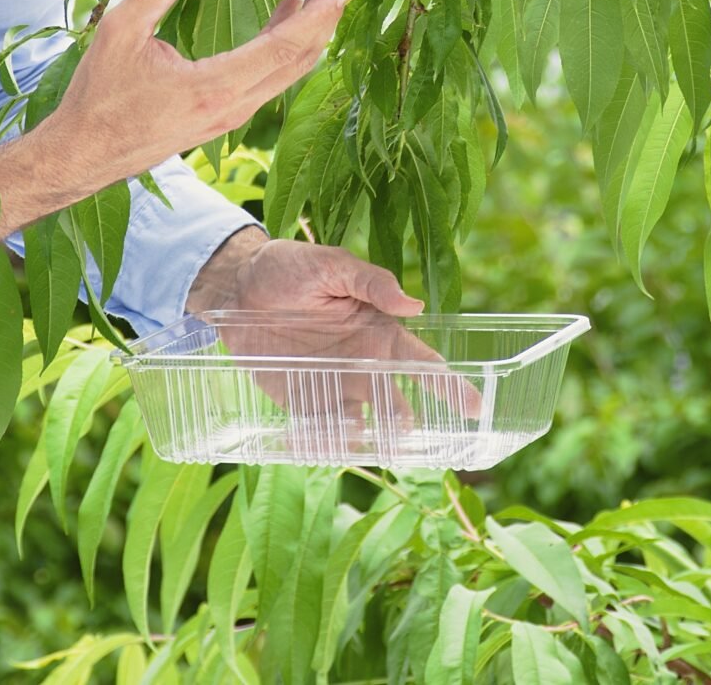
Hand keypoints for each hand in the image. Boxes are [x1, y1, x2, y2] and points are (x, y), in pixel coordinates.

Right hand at [0, 0, 349, 247]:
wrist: (81, 156)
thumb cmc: (97, 97)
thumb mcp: (120, 31)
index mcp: (215, 87)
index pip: (286, 47)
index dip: (321, 13)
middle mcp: (233, 107)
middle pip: (299, 61)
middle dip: (326, 18)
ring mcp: (229, 116)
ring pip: (286, 73)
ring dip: (308, 33)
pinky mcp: (221, 118)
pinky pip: (268, 80)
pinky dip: (285, 49)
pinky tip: (284, 21)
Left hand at [185, 234, 483, 441]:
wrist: (234, 287)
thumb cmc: (289, 267)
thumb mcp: (332, 265)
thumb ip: (371, 282)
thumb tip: (413, 304)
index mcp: (379, 333)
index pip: (423, 362)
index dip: (451, 385)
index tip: (476, 408)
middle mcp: (362, 365)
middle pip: (397, 403)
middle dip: (406, 423)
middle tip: (407, 435)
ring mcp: (332, 386)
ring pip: (361, 424)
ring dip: (366, 438)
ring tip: (363, 441)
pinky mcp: (300, 400)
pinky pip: (319, 430)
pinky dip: (325, 444)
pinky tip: (323, 446)